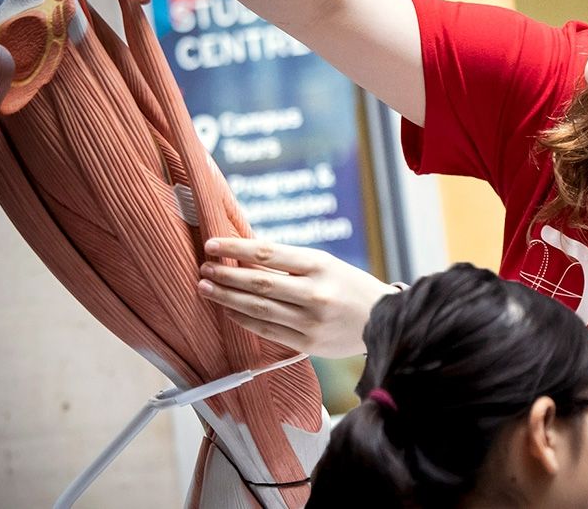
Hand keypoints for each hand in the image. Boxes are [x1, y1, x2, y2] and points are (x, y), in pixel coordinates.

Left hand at [197, 237, 397, 357]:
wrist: (384, 320)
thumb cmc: (350, 287)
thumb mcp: (327, 265)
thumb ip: (291, 262)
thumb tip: (244, 256)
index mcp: (320, 265)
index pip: (268, 253)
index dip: (236, 249)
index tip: (212, 244)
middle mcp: (315, 293)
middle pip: (258, 282)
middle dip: (225, 275)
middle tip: (203, 268)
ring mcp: (311, 320)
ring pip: (258, 308)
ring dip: (227, 297)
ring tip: (206, 288)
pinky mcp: (308, 342)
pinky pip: (267, 330)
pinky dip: (243, 319)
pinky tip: (228, 310)